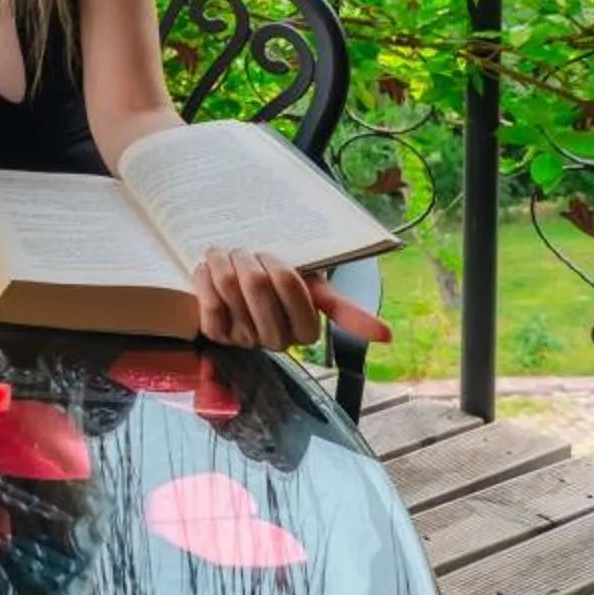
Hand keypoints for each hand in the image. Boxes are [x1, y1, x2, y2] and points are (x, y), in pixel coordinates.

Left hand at [192, 246, 392, 352]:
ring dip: (224, 261)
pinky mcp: (216, 335)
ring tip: (227, 254)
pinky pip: (206, 300)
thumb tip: (388, 337)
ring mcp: (244, 340)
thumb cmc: (286, 279)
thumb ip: (348, 310)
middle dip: (249, 258)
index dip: (278, 265)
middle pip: (256, 285)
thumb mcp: (318, 288)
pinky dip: (205, 277)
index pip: (290, 285)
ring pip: (229, 289)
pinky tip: (209, 270)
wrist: (247, 277)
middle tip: (247, 251)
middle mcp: (276, 343)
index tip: (274, 257)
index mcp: (306, 333)